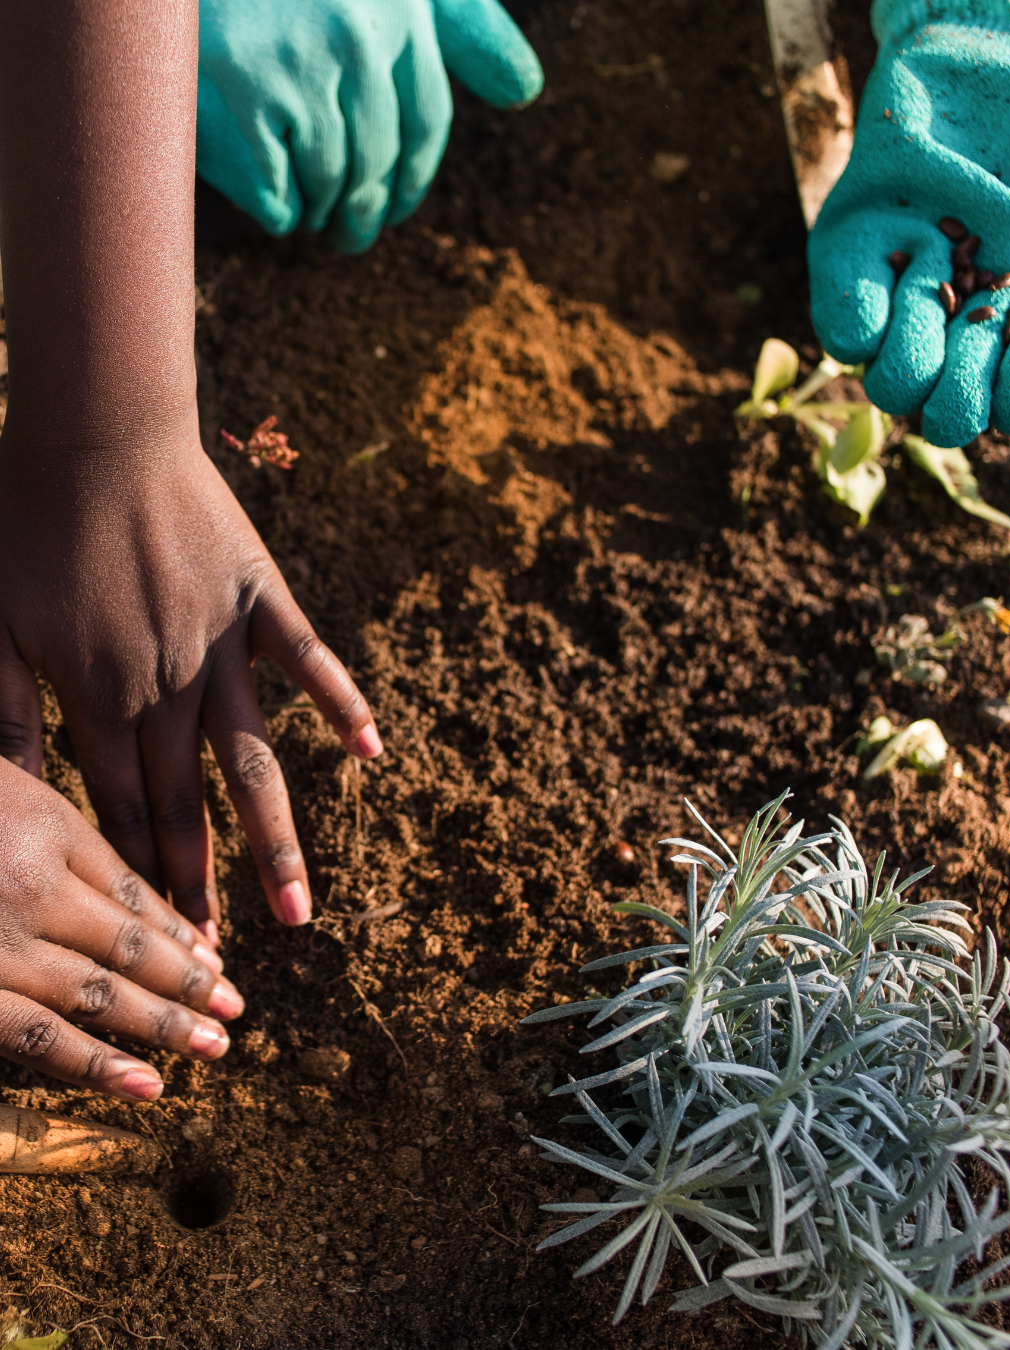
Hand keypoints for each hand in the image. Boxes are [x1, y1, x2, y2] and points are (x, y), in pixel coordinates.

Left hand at [0, 427, 381, 939]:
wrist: (94, 430)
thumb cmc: (26, 520)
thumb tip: (5, 799)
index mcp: (98, 699)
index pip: (119, 815)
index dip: (139, 884)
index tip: (160, 946)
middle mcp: (168, 689)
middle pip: (186, 808)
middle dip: (200, 889)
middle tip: (221, 963)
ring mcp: (221, 648)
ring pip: (253, 763)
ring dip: (276, 842)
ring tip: (299, 912)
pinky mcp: (260, 600)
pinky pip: (310, 660)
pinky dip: (342, 704)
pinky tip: (372, 753)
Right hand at [0, 755, 242, 1100]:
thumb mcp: (4, 791)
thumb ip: (55, 835)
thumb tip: (118, 887)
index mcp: (48, 829)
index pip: (135, 891)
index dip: (179, 932)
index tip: (218, 961)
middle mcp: (36, 887)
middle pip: (132, 944)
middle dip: (190, 983)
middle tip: (236, 1012)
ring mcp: (0, 944)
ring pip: (102, 994)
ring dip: (165, 1025)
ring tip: (215, 1048)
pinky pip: (38, 1037)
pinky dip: (97, 1065)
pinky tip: (147, 1083)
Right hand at [196, 0, 543, 251]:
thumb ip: (462, 26)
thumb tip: (526, 91)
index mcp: (401, 6)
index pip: (426, 122)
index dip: (412, 180)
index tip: (395, 209)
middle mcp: (361, 37)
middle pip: (379, 166)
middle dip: (366, 214)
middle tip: (349, 238)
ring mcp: (302, 69)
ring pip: (332, 187)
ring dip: (322, 212)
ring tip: (309, 214)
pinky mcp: (245, 98)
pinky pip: (279, 198)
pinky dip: (278, 213)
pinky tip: (269, 203)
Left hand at [808, 0, 1009, 446]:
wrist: (990, 56)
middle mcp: (963, 327)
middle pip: (948, 414)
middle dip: (961, 389)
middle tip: (975, 322)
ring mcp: (906, 300)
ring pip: (892, 385)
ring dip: (914, 346)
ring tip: (936, 274)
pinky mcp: (852, 265)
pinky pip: (844, 335)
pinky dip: (866, 314)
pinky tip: (902, 263)